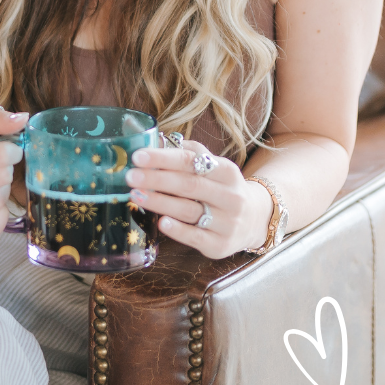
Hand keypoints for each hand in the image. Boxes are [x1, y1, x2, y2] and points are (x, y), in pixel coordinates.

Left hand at [125, 142, 271, 258]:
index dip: (163, 158)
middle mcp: (229, 196)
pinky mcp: (220, 245)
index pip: (191, 161)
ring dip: (159, 202)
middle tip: (130, 176)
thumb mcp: (214, 167)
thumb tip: (156, 140)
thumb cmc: (221, 188)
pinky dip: (178, 230)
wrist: (254, 220)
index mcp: (226, 171)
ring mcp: (227, 222)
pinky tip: (161, 222)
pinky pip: (196, 237)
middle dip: (156, 179)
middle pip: (188, 185)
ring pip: (189, 210)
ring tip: (135, 195)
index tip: (138, 156)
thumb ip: (188, 153)